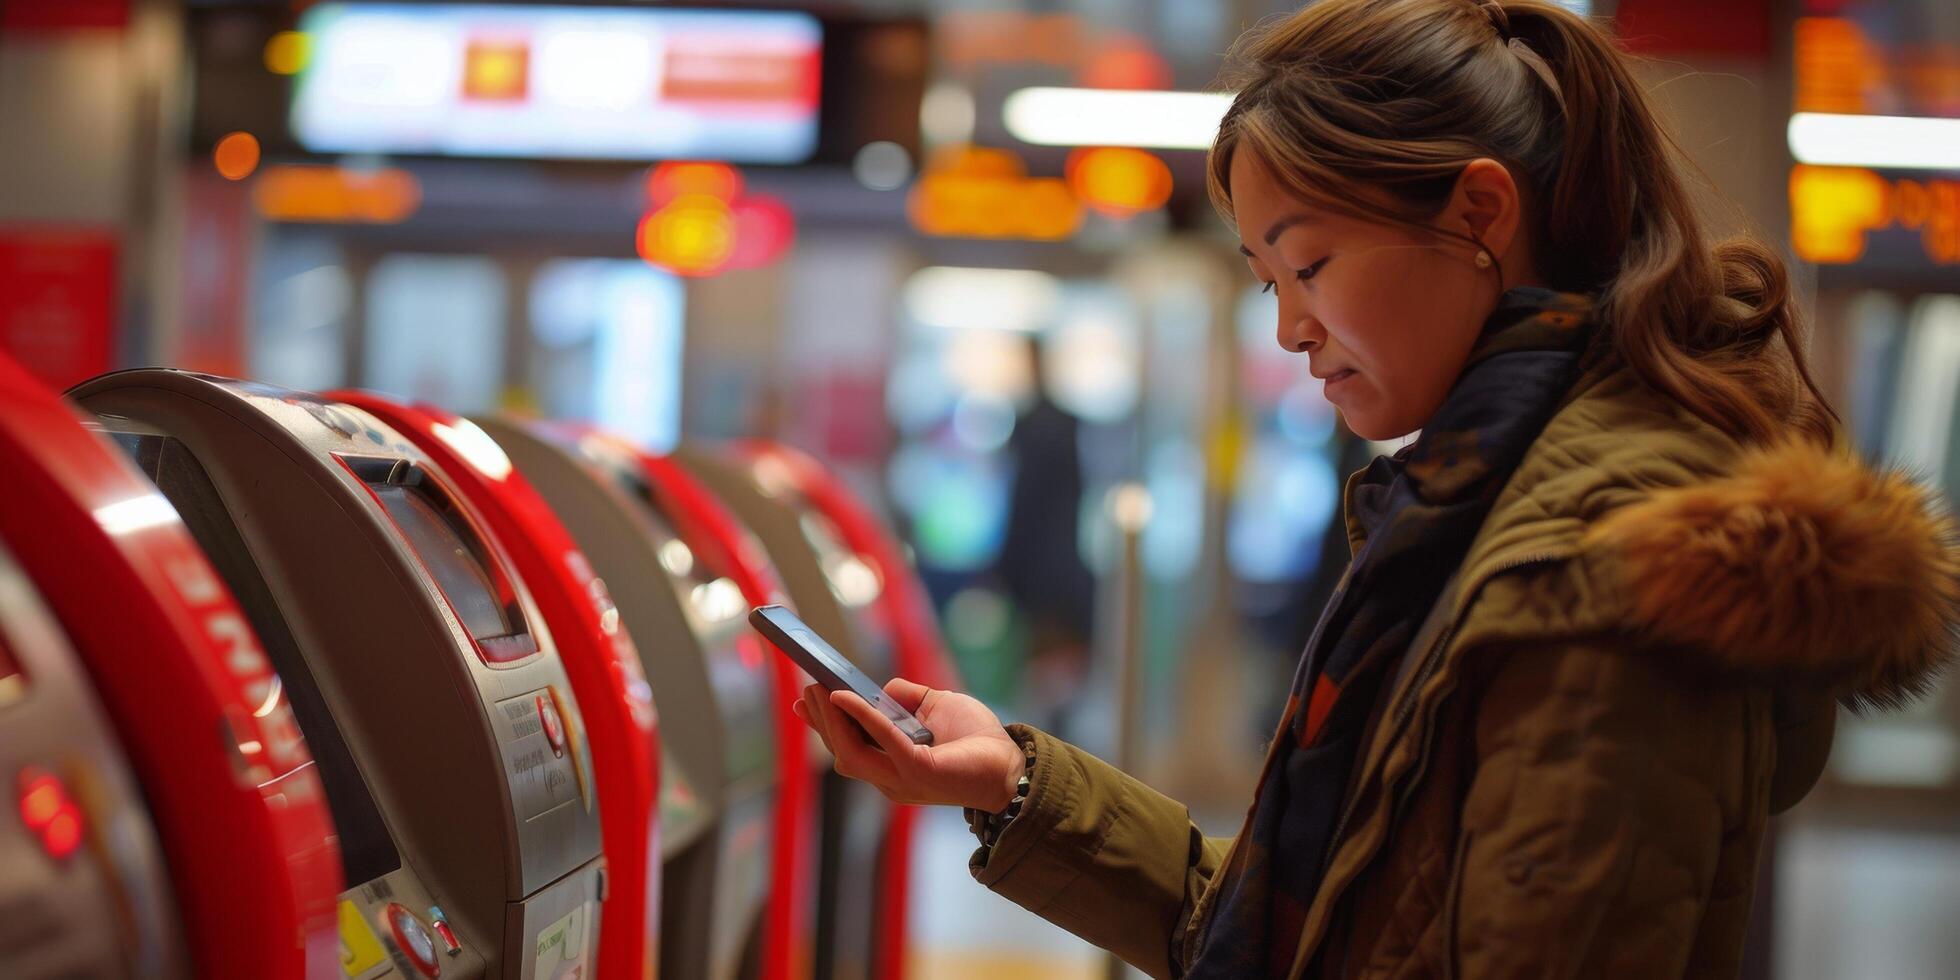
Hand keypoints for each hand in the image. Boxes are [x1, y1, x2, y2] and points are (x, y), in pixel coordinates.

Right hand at [793, 678, 1023, 811]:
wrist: (1013, 764)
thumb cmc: (977, 739)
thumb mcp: (936, 708)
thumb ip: (905, 700)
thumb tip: (880, 690)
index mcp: (892, 768)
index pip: (848, 749)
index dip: (823, 726)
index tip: (803, 701)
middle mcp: (891, 781)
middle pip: (843, 753)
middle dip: (821, 722)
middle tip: (808, 690)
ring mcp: (902, 781)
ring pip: (851, 753)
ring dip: (831, 721)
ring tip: (821, 690)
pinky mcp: (917, 772)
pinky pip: (881, 742)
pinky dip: (862, 718)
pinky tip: (846, 696)